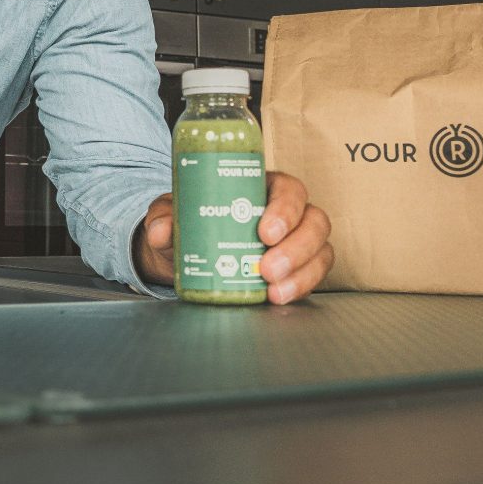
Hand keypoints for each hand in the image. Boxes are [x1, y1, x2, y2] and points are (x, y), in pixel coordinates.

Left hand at [135, 171, 334, 304]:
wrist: (187, 251)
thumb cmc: (190, 220)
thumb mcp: (173, 212)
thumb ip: (164, 216)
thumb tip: (162, 231)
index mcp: (264, 186)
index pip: (289, 189)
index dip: (286, 209)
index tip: (265, 232)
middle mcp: (289, 212)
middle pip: (314, 221)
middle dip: (296, 247)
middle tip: (266, 268)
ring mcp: (297, 240)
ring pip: (320, 250)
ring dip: (302, 272)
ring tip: (273, 290)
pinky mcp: (298, 267)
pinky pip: (313, 275)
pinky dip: (300, 287)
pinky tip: (279, 297)